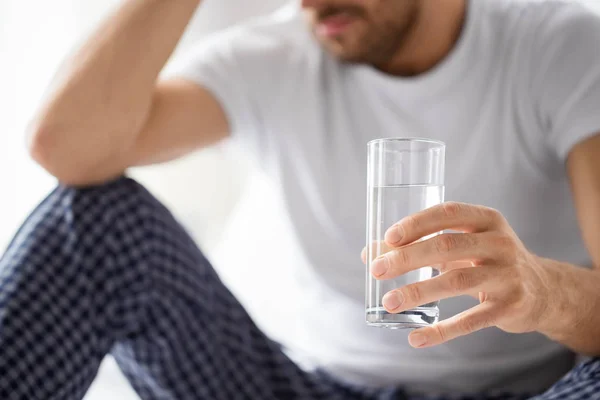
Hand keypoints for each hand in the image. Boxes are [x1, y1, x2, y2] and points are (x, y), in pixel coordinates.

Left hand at [365, 202, 555, 348]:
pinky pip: (471, 320)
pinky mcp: (510, 306)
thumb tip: (369, 252)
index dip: (417, 223)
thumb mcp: (461, 245)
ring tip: (389, 302)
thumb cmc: (488, 261)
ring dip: (418, 292)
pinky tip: (417, 337)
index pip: (447, 213)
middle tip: (378, 270)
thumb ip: (419, 245)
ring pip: (456, 282)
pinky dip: (442, 330)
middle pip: (446, 246)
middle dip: (407, 258)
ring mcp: (507, 275)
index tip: (389, 237)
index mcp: (486, 219)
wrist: (543, 290)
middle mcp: (499, 243)